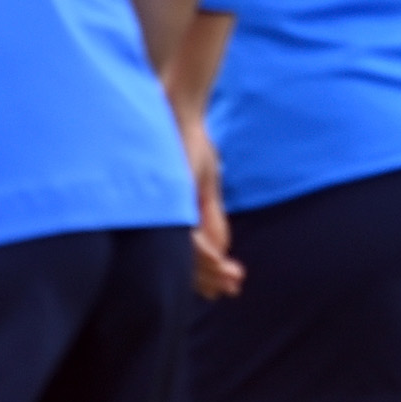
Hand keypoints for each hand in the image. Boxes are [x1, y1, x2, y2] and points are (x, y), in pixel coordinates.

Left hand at [181, 115, 242, 298]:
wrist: (179, 112)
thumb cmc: (189, 145)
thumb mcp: (204, 187)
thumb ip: (210, 218)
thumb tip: (221, 252)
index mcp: (175, 216)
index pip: (190, 256)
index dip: (209, 274)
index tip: (233, 286)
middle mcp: (167, 216)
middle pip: (188, 260)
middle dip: (211, 277)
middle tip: (232, 289)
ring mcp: (167, 208)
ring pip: (187, 253)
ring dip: (209, 268)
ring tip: (230, 277)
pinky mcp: (170, 197)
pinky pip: (186, 234)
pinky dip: (203, 249)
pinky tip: (217, 258)